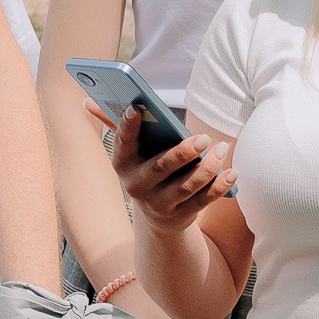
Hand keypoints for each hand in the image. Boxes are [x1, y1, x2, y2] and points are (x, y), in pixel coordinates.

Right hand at [105, 105, 233, 231]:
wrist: (157, 216)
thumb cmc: (145, 168)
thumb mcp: (130, 151)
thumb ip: (114, 123)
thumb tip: (86, 101)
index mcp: (122, 164)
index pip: (123, 143)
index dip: (127, 126)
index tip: (136, 107)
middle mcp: (137, 186)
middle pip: (161, 168)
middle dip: (183, 152)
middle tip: (204, 137)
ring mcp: (159, 204)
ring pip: (186, 186)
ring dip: (207, 168)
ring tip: (222, 149)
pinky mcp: (181, 215)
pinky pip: (203, 201)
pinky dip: (219, 187)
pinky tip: (232, 173)